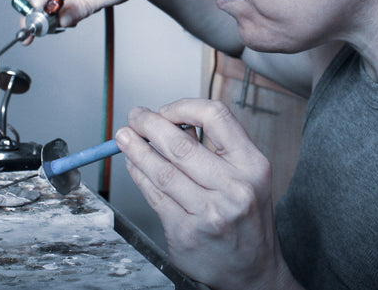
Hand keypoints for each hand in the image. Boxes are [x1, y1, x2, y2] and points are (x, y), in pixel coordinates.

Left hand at [116, 99, 290, 289]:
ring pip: (161, 171)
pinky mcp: (186, 232)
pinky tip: (134, 166)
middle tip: (135, 117)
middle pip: (180, 144)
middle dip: (149, 124)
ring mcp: (209, 213)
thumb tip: (172, 122)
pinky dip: (139, 175)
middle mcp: (234, 188)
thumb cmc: (248, 217)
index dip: (183, 107)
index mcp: (253, 165)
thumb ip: (216, 148)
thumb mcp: (247, 177)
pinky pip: (154, 196)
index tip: (166, 111)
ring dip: (136, 149)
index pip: (216, 117)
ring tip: (124, 138)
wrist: (254, 270)